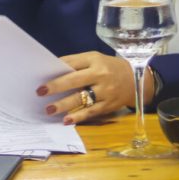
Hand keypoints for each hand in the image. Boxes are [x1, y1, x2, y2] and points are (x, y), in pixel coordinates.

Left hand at [37, 52, 151, 124]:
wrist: (138, 80)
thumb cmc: (110, 68)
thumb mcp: (96, 59)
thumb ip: (77, 63)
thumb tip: (53, 70)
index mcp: (95, 60)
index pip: (72, 62)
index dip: (56, 69)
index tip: (41, 75)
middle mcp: (100, 74)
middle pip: (75, 80)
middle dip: (56, 86)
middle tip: (40, 92)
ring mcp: (106, 91)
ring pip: (82, 98)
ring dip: (64, 105)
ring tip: (49, 109)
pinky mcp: (109, 105)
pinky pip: (92, 112)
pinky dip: (79, 117)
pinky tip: (66, 120)